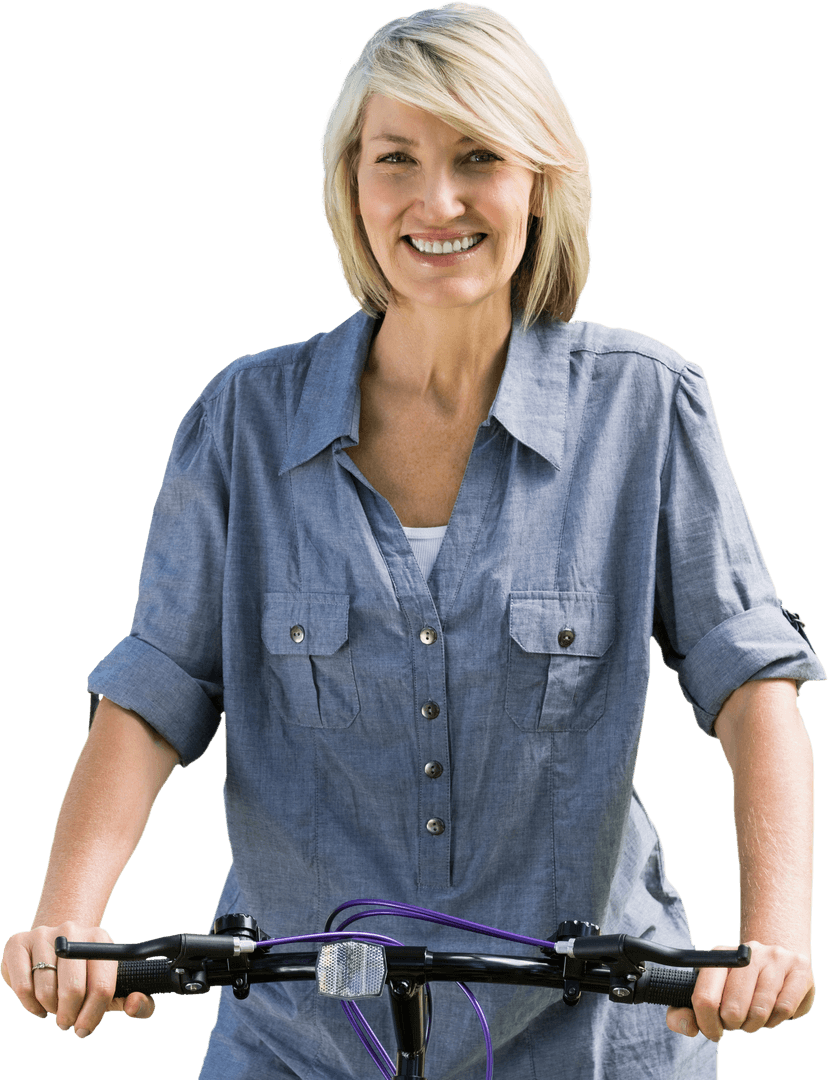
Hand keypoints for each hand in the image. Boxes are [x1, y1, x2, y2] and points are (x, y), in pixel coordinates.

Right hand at [2, 922, 154, 1037]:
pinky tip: (38, 1003)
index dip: (92, 1017)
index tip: (84, 1029)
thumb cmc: (88, 973)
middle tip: (67, 1020)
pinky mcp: (18, 942)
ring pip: (45, 992)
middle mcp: (72, 930)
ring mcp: (43, 934)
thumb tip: (134, 1003)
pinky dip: (30, 1005)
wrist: (54, 944)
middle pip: (73, 991)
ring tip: (54, 1004)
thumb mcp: (114, 985)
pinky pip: (22, 987)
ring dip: (50, 1009)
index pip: (102, 987)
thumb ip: (140, 1001)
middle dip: (69, 1017)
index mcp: (100, 939)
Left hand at [666, 942, 814, 1040]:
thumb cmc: (739, 983)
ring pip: (760, 1011)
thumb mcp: (712, 990)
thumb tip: (687, 1026)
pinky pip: (785, 1009)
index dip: (707, 1024)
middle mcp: (747, 952)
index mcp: (719, 956)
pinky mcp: (799, 969)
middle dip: (734, 1025)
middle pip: (733, 1009)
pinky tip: (774, 1010)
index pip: (705, 998)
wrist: (778, 959)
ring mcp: (774, 958)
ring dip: (756, 1024)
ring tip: (755, 1015)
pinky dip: (778, 1020)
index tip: (714, 1032)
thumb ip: (687, 1010)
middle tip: (738, 1020)